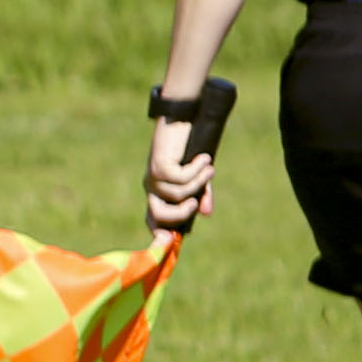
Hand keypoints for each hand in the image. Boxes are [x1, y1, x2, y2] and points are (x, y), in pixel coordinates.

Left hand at [145, 118, 215, 234]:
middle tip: (194, 205)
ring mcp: (153, 176)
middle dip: (179, 216)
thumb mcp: (198, 177)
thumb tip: (205, 213)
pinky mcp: (159, 165)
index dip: (158, 233)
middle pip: (158, 215)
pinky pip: (182, 179)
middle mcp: (151, 187)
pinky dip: (197, 171)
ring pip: (177, 196)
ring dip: (198, 183)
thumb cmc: (190, 149)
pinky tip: (204, 158)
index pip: (153, 219)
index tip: (169, 242)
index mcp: (158, 193)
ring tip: (210, 168)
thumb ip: (200, 194)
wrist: (182, 119)